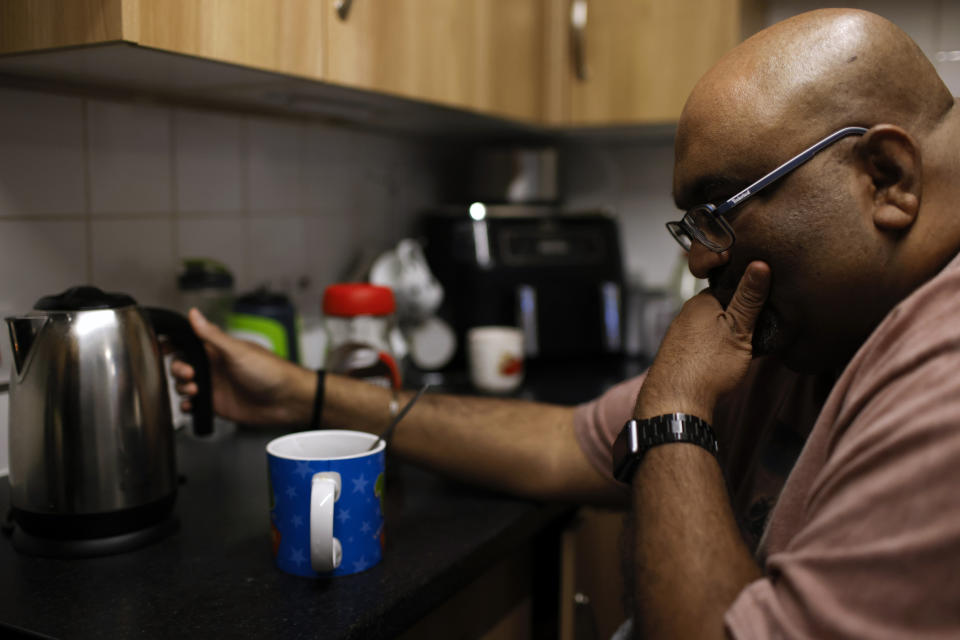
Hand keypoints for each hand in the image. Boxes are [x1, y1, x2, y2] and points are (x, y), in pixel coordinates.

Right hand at [172, 309, 315, 425]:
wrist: (286, 400)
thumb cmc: (270, 371)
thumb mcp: (238, 351)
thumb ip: (212, 335)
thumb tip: (194, 313)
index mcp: (217, 348)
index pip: (187, 341)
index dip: (170, 343)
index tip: (157, 347)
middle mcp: (214, 366)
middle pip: (180, 364)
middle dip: (177, 369)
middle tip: (190, 374)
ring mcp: (214, 385)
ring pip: (184, 385)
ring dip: (182, 388)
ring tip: (195, 391)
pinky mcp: (217, 404)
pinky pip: (193, 405)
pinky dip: (187, 406)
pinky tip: (192, 406)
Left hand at [635, 261, 770, 423]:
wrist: (675, 403)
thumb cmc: (708, 365)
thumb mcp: (738, 329)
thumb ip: (749, 299)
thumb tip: (760, 263)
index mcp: (700, 302)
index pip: (730, 288)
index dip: (749, 297)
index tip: (766, 308)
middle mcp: (685, 314)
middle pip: (720, 309)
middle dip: (738, 318)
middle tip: (760, 332)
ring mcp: (679, 335)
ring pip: (711, 329)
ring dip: (727, 337)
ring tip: (743, 351)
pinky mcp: (677, 354)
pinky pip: (702, 345)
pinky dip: (715, 351)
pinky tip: (724, 365)